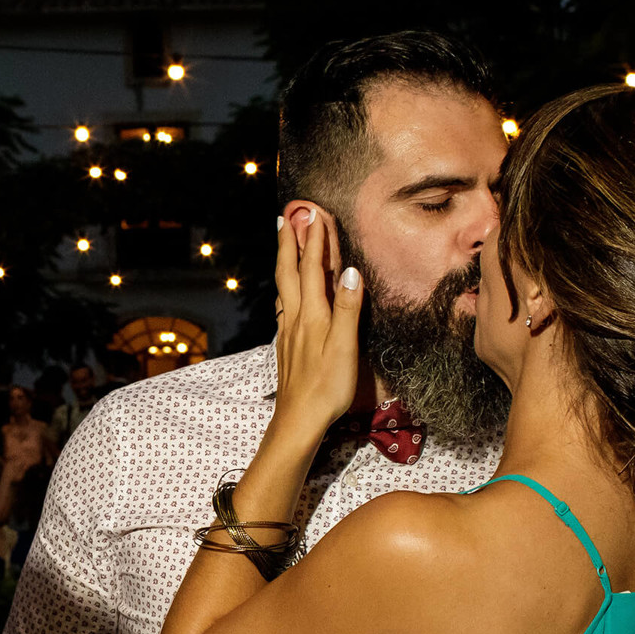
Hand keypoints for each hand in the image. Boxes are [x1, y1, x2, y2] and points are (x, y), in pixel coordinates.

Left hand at [269, 207, 362, 451]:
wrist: (297, 420)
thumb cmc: (326, 387)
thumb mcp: (344, 348)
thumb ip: (348, 309)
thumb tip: (350, 271)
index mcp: (312, 316)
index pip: (313, 269)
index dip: (315, 240)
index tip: (315, 212)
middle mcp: (295, 318)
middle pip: (289, 272)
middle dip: (289, 242)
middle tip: (286, 217)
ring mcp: (288, 331)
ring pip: (284, 287)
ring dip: (285, 261)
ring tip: (285, 243)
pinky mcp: (287, 344)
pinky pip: (285, 304)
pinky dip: (287, 286)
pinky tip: (287, 291)